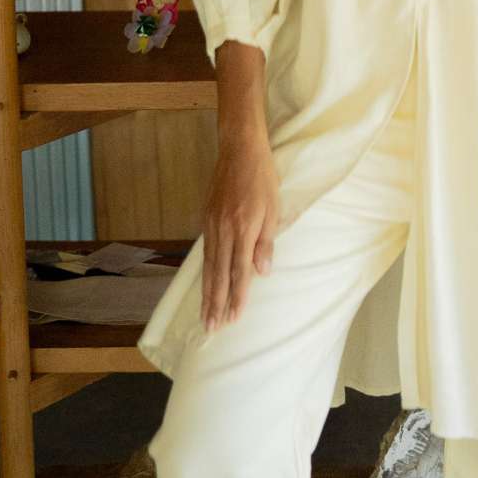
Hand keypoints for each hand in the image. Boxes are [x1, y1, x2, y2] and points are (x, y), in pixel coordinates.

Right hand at [200, 127, 280, 331]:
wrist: (239, 149)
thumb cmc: (262, 178)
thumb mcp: (273, 209)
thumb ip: (265, 243)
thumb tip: (261, 273)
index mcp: (242, 229)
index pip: (239, 271)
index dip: (237, 297)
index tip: (233, 319)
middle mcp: (223, 229)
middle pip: (218, 274)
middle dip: (215, 303)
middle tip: (211, 328)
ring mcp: (211, 224)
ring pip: (208, 266)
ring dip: (206, 293)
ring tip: (205, 315)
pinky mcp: (205, 218)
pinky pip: (205, 252)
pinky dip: (204, 273)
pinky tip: (204, 284)